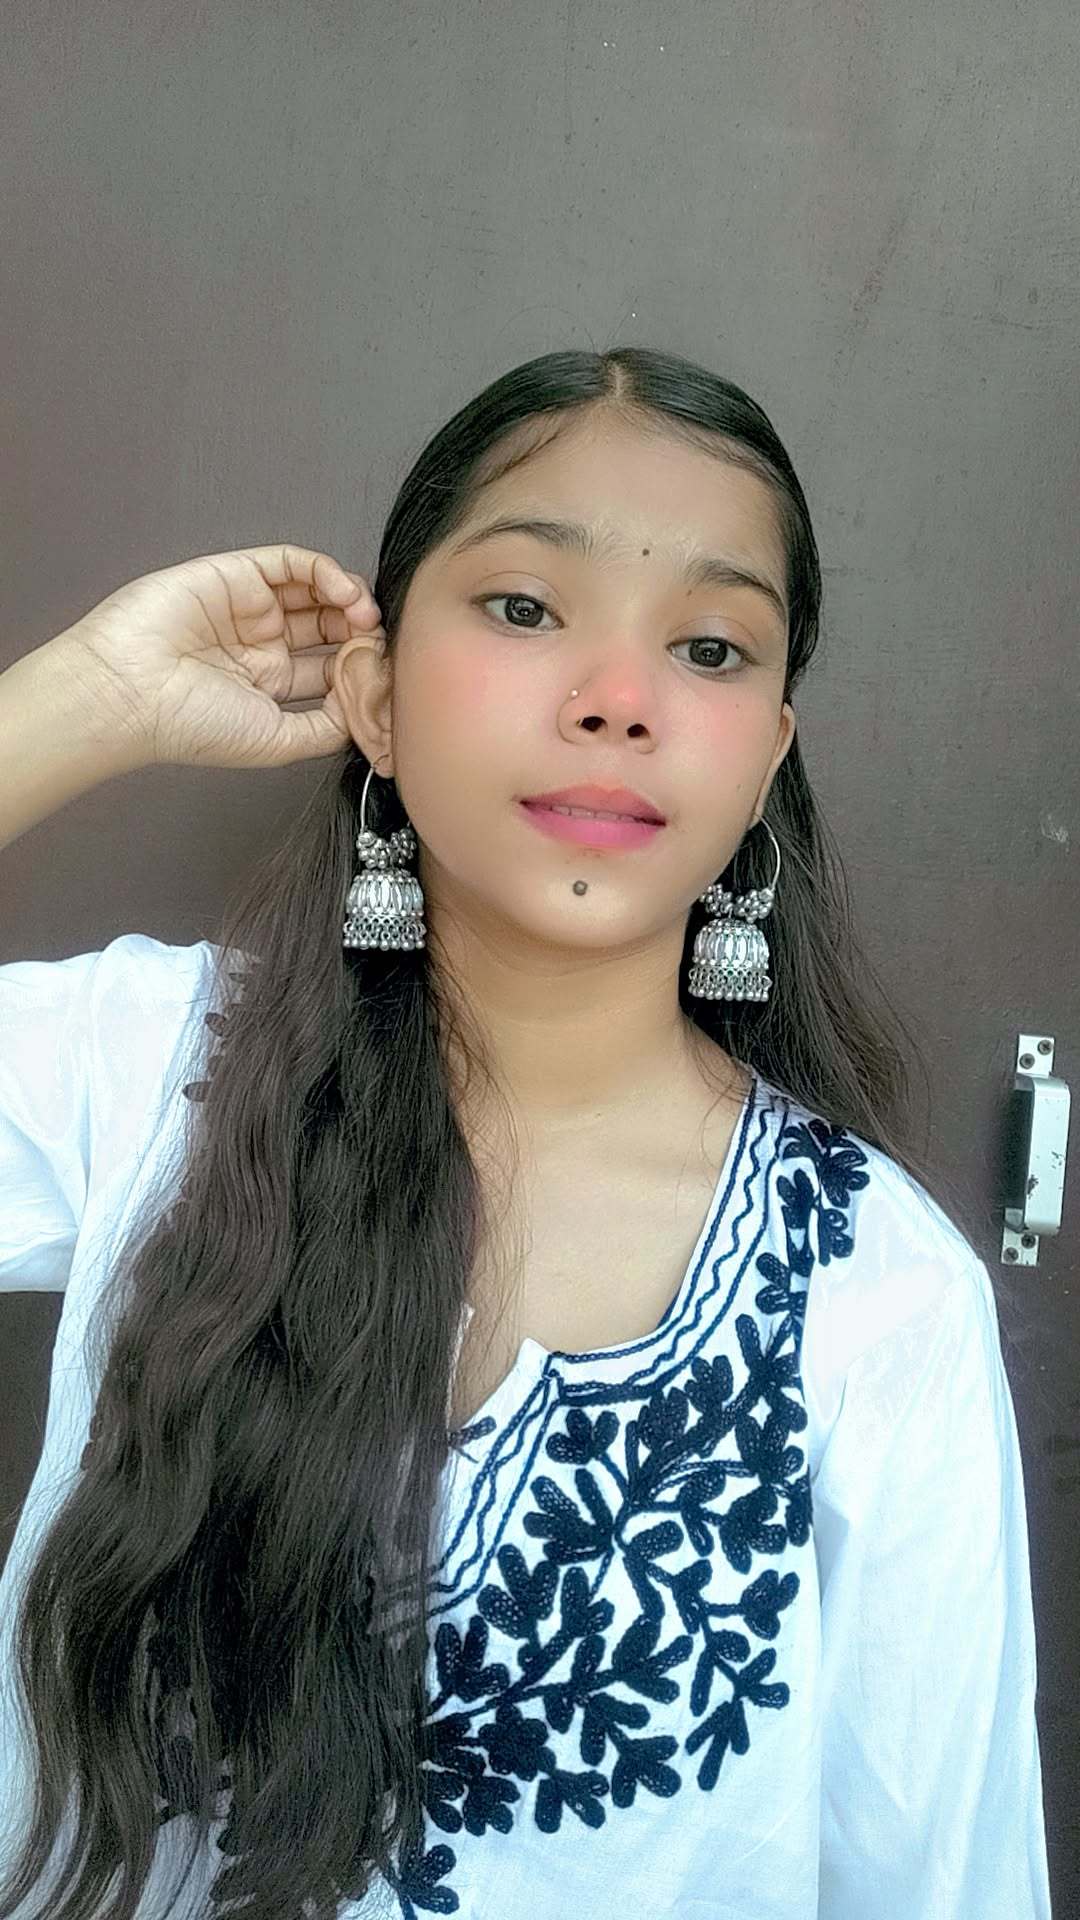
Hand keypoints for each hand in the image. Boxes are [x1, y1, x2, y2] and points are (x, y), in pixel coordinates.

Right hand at [60, 543, 384, 769]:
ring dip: (350, 598)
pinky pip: (291, 562)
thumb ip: (325, 728)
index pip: (331, 668)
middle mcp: (262, 646)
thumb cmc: (190, 725)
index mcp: (270, 686)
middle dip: (361, 631)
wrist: (132, 692)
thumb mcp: (276, 742)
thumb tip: (364, 712)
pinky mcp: (237, 574)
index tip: (382, 675)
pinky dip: (324, 571)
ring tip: (365, 615)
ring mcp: (250, 608)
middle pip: (329, 627)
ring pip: (316, 591)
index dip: (360, 667)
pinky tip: (343, 591)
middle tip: (379, 640)